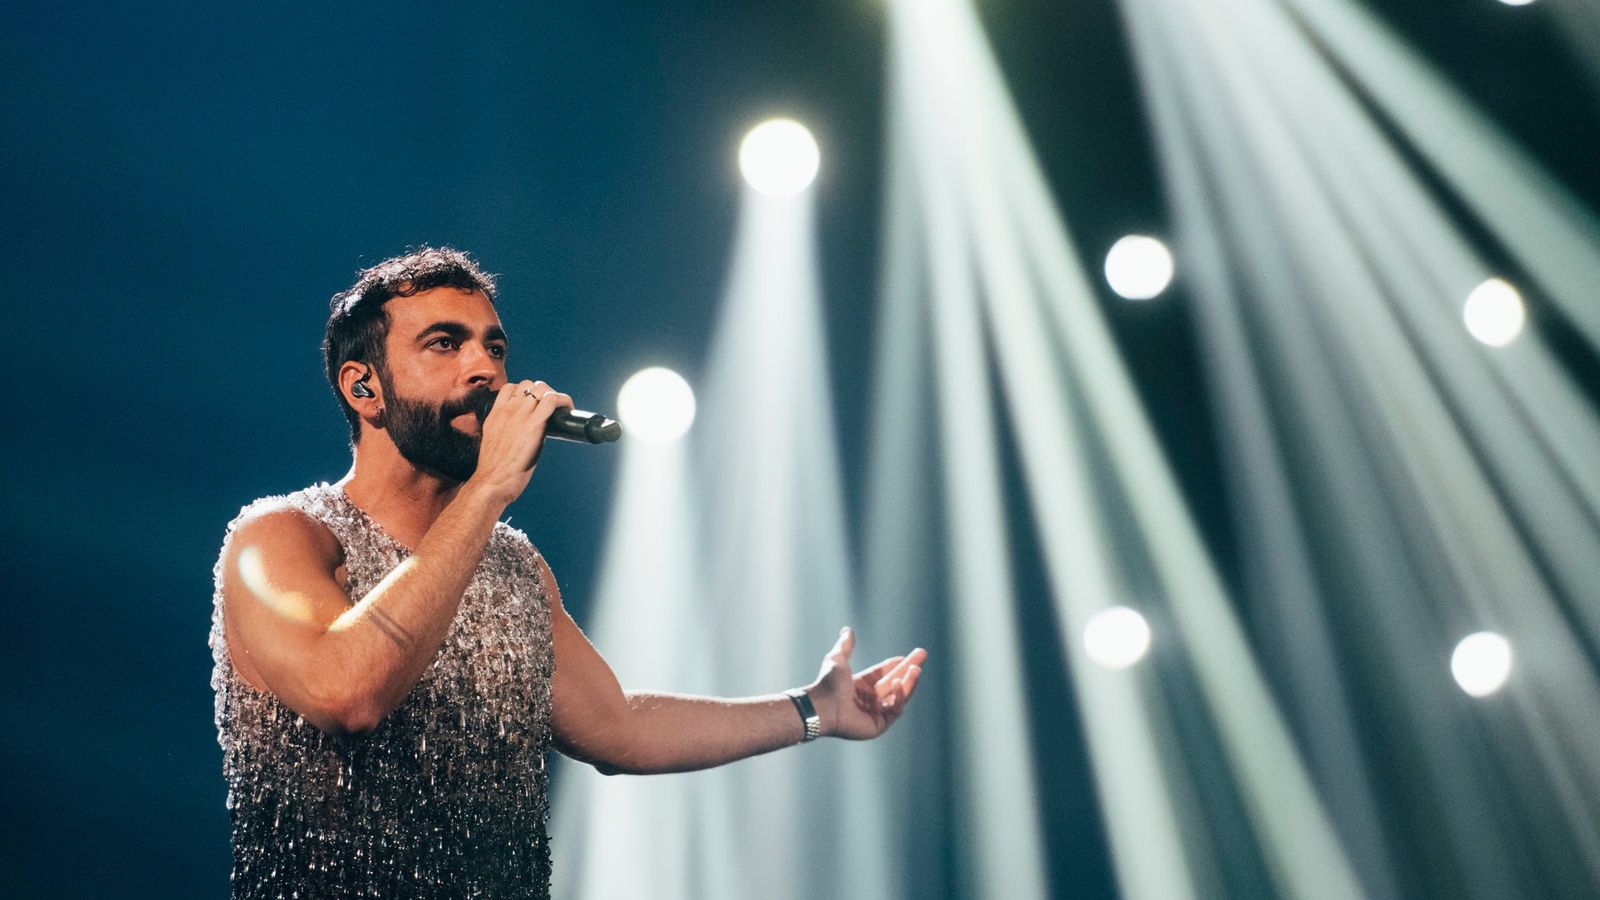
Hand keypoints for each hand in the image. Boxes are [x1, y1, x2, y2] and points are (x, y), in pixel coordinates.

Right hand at [467, 379, 572, 505]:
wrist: (491, 482)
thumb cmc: (494, 469)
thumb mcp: (493, 441)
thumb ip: (504, 430)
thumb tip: (520, 432)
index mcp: (496, 414)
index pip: (511, 387)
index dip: (526, 391)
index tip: (534, 403)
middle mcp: (507, 410)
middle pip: (529, 385)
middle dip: (542, 392)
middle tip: (550, 408)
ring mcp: (520, 416)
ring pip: (541, 389)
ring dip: (553, 396)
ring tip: (559, 410)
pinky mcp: (533, 426)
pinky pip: (551, 401)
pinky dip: (562, 401)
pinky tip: (566, 411)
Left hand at [807, 627, 926, 740]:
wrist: (822, 706)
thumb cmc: (827, 683)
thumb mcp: (837, 659)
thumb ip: (845, 646)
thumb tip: (847, 630)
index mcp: (859, 686)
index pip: (882, 674)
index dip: (894, 665)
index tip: (906, 656)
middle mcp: (868, 700)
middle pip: (894, 683)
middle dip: (909, 670)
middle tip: (922, 655)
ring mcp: (874, 713)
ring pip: (898, 696)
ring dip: (909, 682)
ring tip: (916, 669)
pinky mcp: (878, 725)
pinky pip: (895, 710)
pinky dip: (899, 697)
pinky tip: (898, 684)